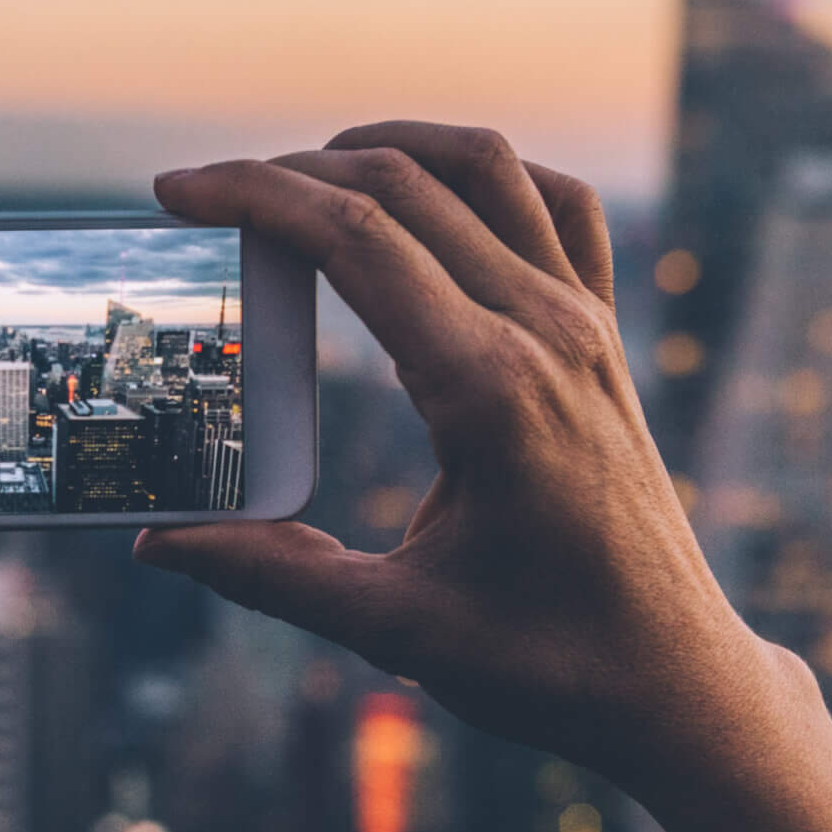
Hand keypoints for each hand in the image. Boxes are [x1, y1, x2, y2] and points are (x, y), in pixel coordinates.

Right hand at [136, 123, 799, 797]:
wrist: (673, 684)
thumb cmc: (546, 664)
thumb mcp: (393, 629)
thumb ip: (269, 577)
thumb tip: (158, 543)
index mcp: (488, 391)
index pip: (355, 239)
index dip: (255, 195)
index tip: (178, 191)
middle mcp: (546, 335)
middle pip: (404, 187)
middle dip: (290, 171)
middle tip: (207, 193)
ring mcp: (587, 327)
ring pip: (488, 169)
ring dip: (389, 148)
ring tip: (304, 172)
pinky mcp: (607, 339)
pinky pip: (558, 207)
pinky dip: (487, 175)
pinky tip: (429, 195)